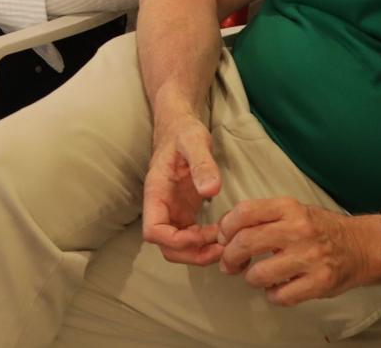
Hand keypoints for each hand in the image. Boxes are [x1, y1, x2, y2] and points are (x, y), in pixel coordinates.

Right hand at [141, 114, 223, 264]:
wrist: (180, 127)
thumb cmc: (183, 132)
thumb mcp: (194, 141)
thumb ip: (202, 164)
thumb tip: (211, 190)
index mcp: (156, 192)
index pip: (153, 231)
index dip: (176, 241)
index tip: (201, 234)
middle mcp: (161, 207)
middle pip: (165, 247)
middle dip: (192, 254)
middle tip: (221, 247)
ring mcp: (172, 212)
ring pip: (178, 248)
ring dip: (200, 253)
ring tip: (226, 244)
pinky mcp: (184, 214)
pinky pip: (190, 239)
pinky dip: (206, 245)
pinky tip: (224, 236)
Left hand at [217, 198, 380, 305]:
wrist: (362, 245)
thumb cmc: (321, 229)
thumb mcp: (294, 210)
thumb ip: (263, 217)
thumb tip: (226, 231)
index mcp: (289, 207)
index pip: (244, 212)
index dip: (226, 227)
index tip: (223, 238)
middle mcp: (299, 230)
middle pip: (246, 242)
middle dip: (230, 257)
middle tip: (230, 264)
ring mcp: (310, 257)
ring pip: (259, 274)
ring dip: (252, 279)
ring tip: (259, 276)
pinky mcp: (320, 282)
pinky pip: (281, 296)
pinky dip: (273, 295)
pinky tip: (278, 288)